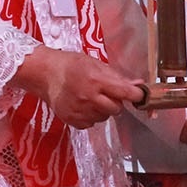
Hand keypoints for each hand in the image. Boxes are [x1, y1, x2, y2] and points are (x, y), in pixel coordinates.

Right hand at [11, 46, 143, 128]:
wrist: (45, 74)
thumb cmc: (70, 65)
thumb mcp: (95, 63)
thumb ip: (116, 76)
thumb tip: (138, 85)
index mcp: (96, 80)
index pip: (124, 92)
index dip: (136, 95)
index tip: (140, 96)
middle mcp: (88, 97)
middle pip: (116, 109)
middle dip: (116, 102)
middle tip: (107, 93)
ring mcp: (80, 111)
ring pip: (104, 117)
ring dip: (103, 109)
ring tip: (91, 97)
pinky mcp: (73, 120)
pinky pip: (91, 123)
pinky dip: (91, 116)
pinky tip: (82, 104)